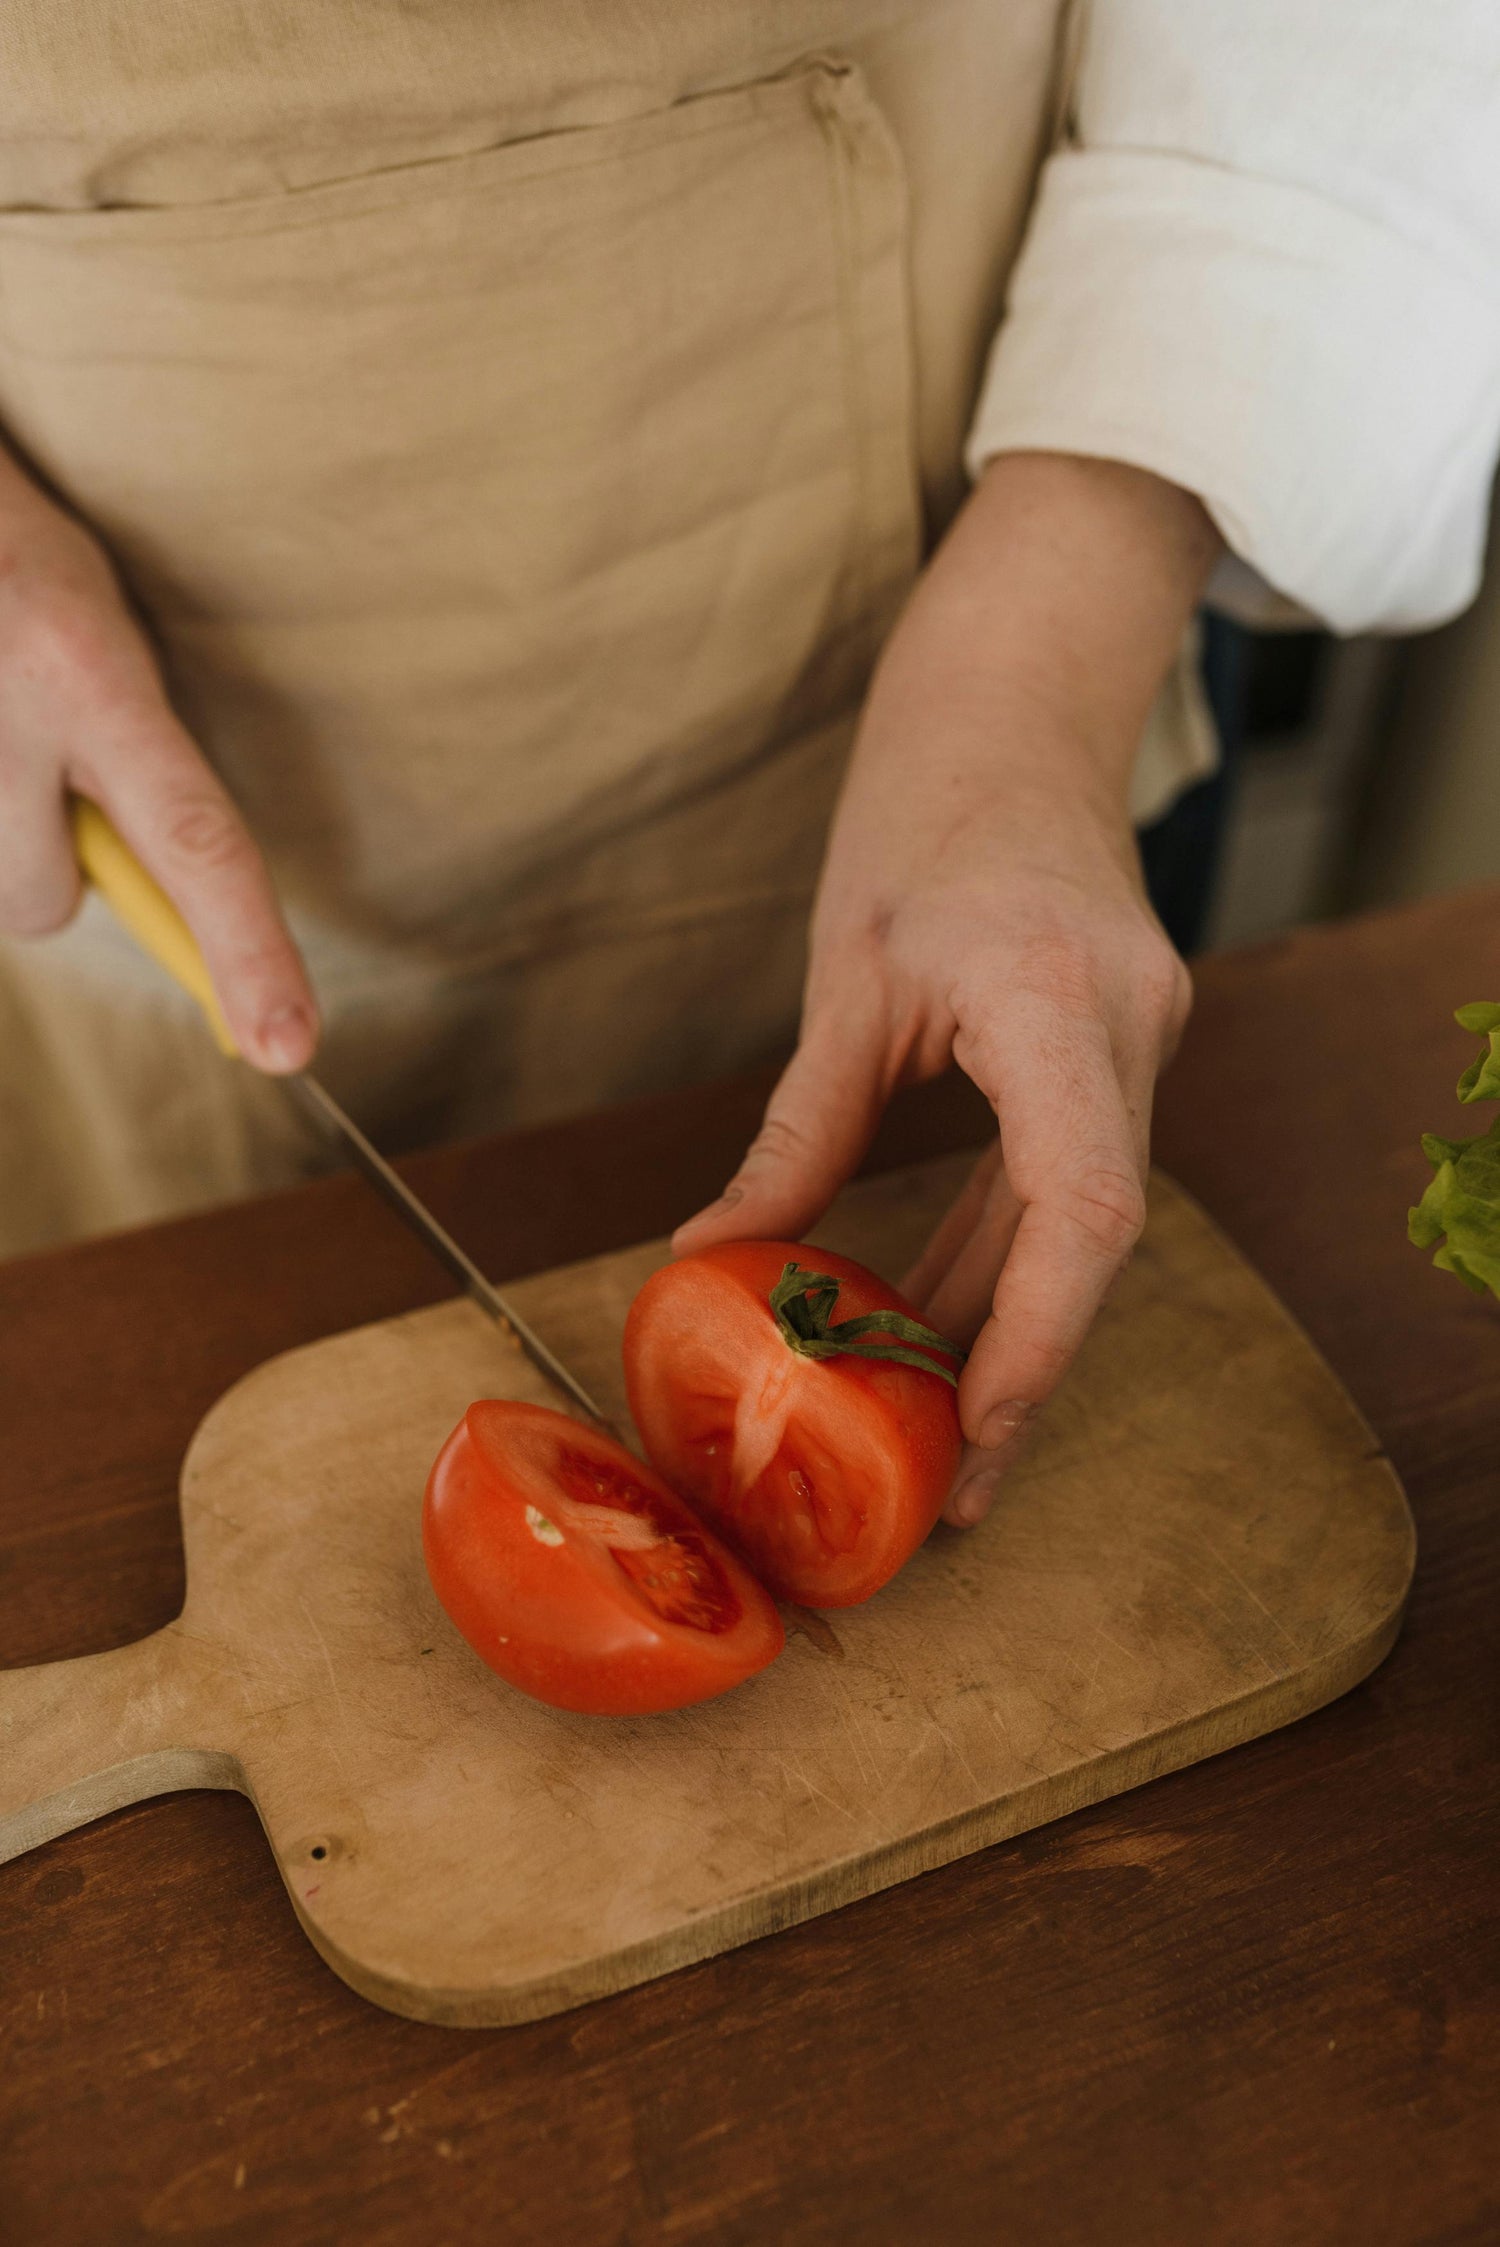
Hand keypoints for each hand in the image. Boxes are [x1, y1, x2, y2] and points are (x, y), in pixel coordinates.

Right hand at [0, 442, 316, 1069]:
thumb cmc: (19, 556)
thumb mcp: (101, 630)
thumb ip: (139, 760)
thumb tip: (173, 900)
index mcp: (86, 670)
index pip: (194, 840)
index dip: (247, 951)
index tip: (286, 1047)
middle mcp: (2, 710)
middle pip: (42, 903)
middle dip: (50, 868)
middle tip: (37, 765)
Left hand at [674, 453, 1218, 1525]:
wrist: (1018, 710)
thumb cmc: (922, 812)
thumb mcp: (848, 977)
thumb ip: (798, 1132)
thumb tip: (719, 1260)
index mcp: (1057, 1002)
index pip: (1084, 1211)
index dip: (1038, 1343)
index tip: (974, 1440)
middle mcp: (1129, 1028)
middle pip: (1098, 1239)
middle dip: (1028, 1370)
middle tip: (953, 1490)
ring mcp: (1141, 1035)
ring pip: (1089, 1220)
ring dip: (1017, 1322)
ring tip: (939, 1434)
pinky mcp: (1123, 1043)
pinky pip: (1074, 1173)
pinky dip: (1012, 1250)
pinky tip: (949, 1319)